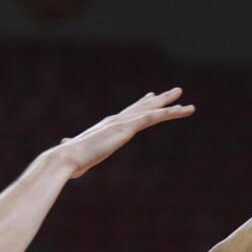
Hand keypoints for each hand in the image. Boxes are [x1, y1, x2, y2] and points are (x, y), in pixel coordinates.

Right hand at [48, 88, 193, 178]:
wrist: (66, 158)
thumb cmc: (69, 160)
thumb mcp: (76, 153)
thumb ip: (71, 146)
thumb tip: (63, 144)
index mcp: (107, 126)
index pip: (128, 113)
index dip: (142, 105)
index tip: (151, 97)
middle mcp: (116, 120)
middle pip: (143, 107)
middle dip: (161, 100)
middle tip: (176, 92)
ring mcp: (122, 123)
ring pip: (152, 111)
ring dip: (172, 107)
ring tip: (189, 105)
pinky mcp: (126, 128)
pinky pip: (152, 117)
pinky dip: (168, 113)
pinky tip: (181, 110)